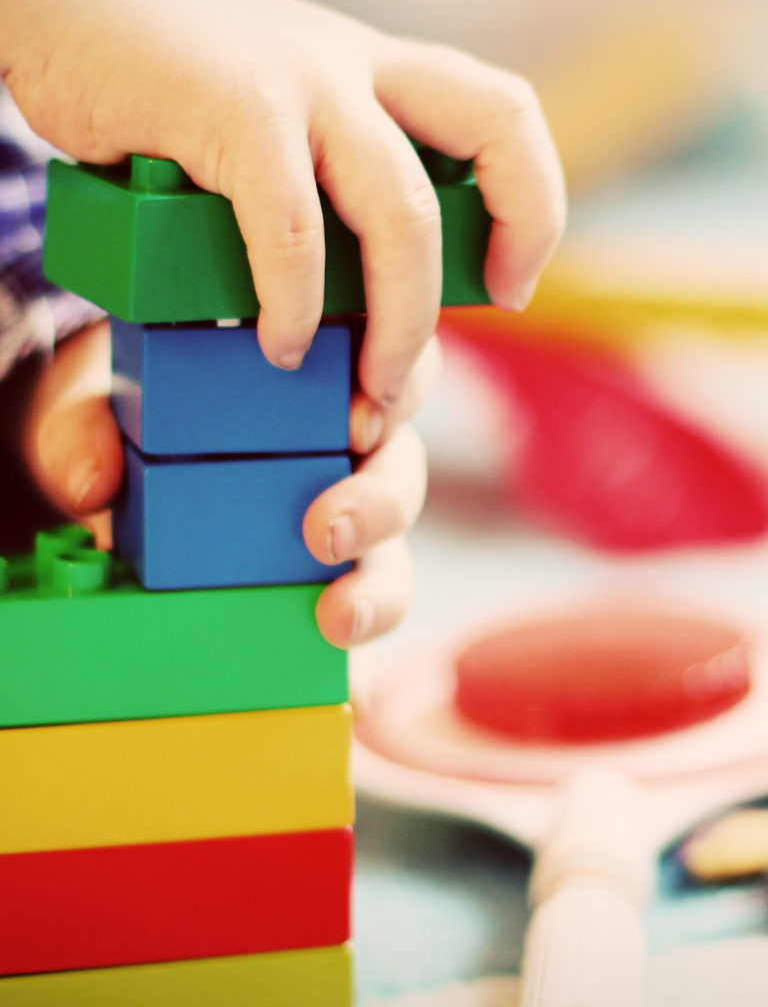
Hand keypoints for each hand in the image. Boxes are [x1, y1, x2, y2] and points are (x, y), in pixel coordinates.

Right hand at [0, 0, 564, 402]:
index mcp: (379, 75)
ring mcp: (301, 82)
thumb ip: (332, 186)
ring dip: (400, 320)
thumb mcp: (284, 123)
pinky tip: (280, 342)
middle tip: (482, 321)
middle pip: (495, 133)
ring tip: (372, 385)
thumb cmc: (174, 89)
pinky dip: (296, 303)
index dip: (533, 204)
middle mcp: (357, 68)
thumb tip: (358, 305)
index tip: (510, 285)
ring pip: (403, 212)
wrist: (63, 1)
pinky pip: (293, 227)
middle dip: (513, 240)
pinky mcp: (231, 107)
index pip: (504, 116)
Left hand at [19, 319, 440, 647]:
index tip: (357, 420)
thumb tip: (93, 483)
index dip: (399, 390)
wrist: (111, 472)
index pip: (391, 370)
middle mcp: (345, 453)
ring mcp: (339, 527)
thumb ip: (83, 426)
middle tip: (329, 531)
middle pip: (401, 469)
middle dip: (382, 502)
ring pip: (393, 553)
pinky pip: (353, 619)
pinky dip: (355, 653)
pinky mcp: (322, 592)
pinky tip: (337, 680)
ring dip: (379, 588)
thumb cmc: (127, 418)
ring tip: (339, 618)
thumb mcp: (96, 404)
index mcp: (317, 382)